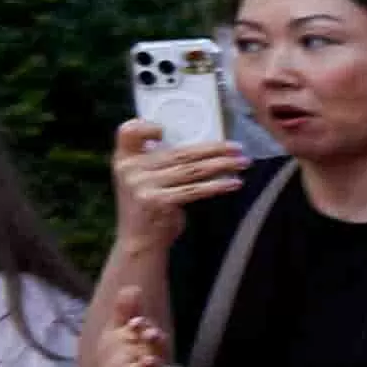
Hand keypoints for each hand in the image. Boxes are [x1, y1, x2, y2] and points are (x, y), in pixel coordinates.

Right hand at [110, 117, 243, 251]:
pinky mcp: (158, 201)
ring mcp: (143, 186)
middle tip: (237, 147)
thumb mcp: (142, 178)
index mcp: (124, 159)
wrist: (139, 241)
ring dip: (222, 165)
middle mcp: (131, 170)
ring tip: (242, 163)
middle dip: (214, 149)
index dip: (146, 126)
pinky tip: (233, 183)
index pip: (128, 131)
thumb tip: (203, 146)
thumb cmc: (148, 205)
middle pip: (179, 152)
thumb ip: (157, 161)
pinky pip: (195, 189)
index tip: (166, 129)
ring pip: (191, 169)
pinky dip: (218, 185)